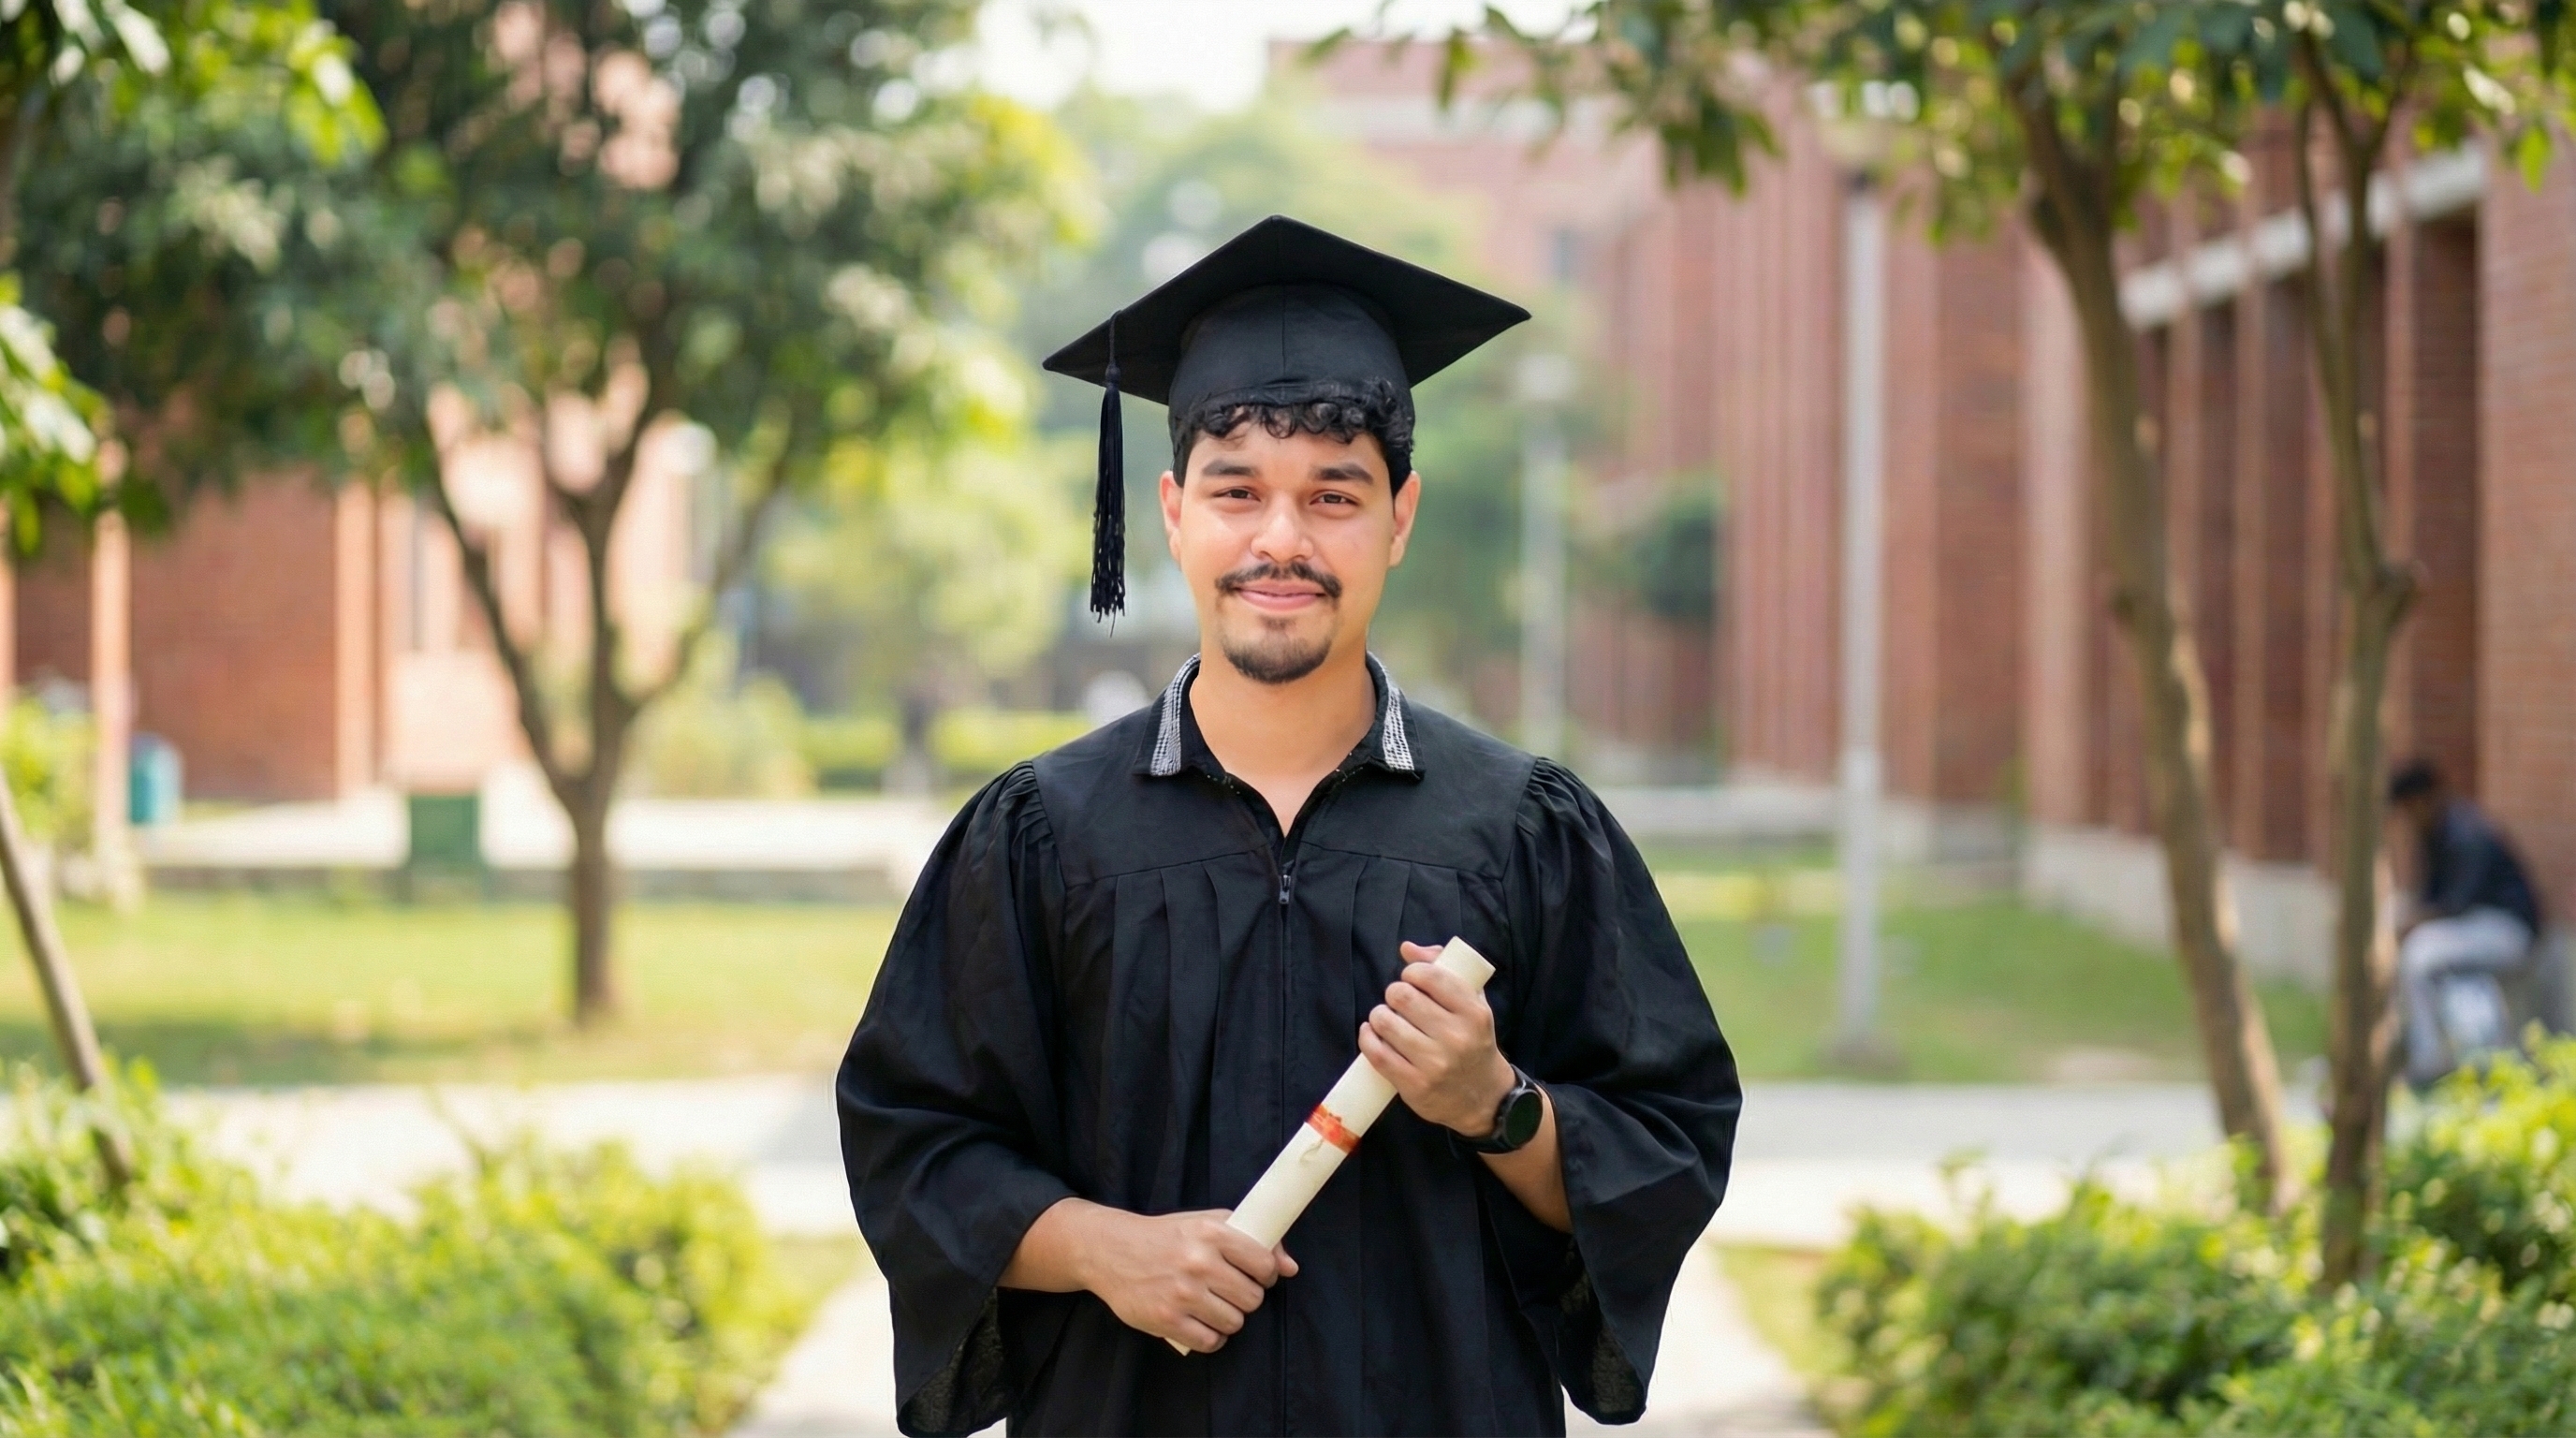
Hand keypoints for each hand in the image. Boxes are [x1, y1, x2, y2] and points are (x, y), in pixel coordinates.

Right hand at [1074, 1206, 1297, 1353]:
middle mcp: (1198, 1263)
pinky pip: (1210, 1341)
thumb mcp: (1207, 1223)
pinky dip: (1211, 1338)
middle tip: (1228, 1291)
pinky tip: (1201, 1324)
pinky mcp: (1166, 1320)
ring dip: (1229, 1319)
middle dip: (1245, 1298)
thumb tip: (1291, 1267)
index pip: (1264, 1264)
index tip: (1255, 1275)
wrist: (1110, 1250)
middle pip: (1252, 1298)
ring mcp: (1182, 1294)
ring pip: (1234, 1322)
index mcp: (1211, 1233)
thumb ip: (1252, 1239)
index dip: (1266, 1274)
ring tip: (1213, 1307)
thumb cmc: (1165, 1236)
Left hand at [1360, 941, 1515, 1137]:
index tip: (1411, 980)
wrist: (1484, 1097)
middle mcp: (1456, 1038)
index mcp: (1473, 1013)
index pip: (1430, 976)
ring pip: (1386, 1023)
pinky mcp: (1415, 1086)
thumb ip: (1443, 968)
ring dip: (1378, 1016)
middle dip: (1394, 993)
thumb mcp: (1472, 1002)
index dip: (1412, 972)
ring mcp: (1434, 1064)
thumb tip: (1407, 948)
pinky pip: (1377, 1054)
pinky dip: (1367, 1038)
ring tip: (1386, 1019)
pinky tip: (1371, 1033)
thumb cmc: (1473, 1041)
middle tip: (1398, 1002)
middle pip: (1402, 997)